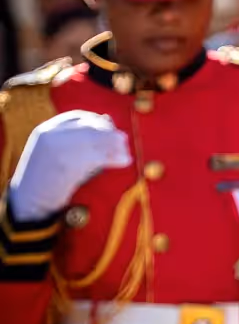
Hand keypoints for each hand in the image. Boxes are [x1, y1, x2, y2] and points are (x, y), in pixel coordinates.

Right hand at [9, 110, 131, 220]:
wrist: (27, 206)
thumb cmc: (43, 182)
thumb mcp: (51, 155)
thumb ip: (72, 141)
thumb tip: (107, 123)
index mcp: (45, 131)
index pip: (77, 117)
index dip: (97, 122)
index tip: (110, 129)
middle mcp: (51, 136)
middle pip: (89, 128)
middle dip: (109, 134)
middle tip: (123, 141)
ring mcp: (59, 149)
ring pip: (95, 140)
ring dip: (115, 146)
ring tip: (126, 154)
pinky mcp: (69, 165)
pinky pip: (97, 157)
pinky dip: (114, 158)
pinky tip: (123, 162)